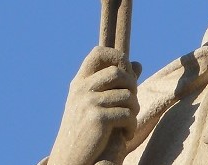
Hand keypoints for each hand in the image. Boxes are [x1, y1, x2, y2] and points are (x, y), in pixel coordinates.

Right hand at [48, 46, 141, 164]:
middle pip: (119, 72)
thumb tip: (137, 64)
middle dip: (132, 87)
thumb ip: (116, 84)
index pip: (98, 53)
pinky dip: (131, 126)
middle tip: (132, 103)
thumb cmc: (86, 130)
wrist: (70, 159)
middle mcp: (81, 89)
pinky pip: (127, 114)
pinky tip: (126, 135)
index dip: (117, 56)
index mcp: (80, 82)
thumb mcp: (95, 103)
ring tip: (129, 121)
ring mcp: (88, 102)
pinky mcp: (97, 118)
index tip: (126, 70)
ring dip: (134, 110)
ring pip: (128, 95)